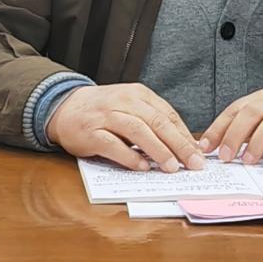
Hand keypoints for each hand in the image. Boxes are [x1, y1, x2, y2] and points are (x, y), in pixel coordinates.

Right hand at [46, 83, 203, 172]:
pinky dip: (129, 156)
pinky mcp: (90, 132)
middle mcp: (124, 102)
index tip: (198, 153)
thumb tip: (183, 145)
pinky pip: (113, 144)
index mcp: (138, 94)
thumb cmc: (105, 111)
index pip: (168, 114)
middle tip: (193, 163)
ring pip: (138, 131)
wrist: (64, 107)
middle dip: (178, 144)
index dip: (184, 135)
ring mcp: (106, 116)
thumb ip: (153, 122)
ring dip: (157, 150)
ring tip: (171, 167)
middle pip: (157, 122)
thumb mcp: (131, 108)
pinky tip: (142, 167)